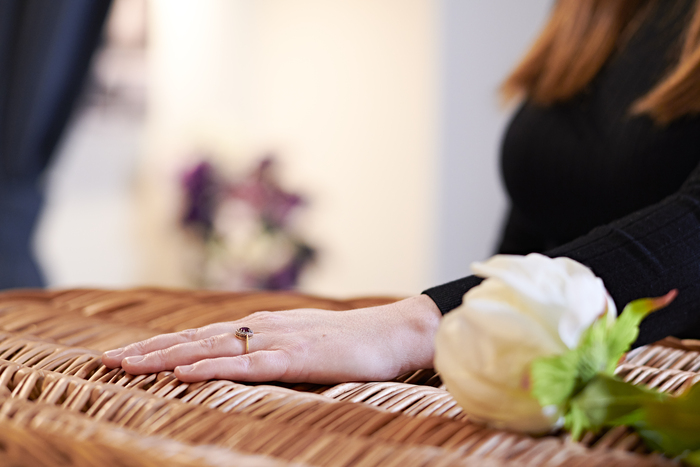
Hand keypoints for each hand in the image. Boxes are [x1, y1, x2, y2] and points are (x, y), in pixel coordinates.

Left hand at [101, 295, 441, 383]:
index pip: (202, 336)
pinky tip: (189, 372)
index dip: (163, 345)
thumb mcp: (301, 344)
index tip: (126, 355)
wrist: (393, 332)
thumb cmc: (349, 342)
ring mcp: (281, 341)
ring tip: (131, 364)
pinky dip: (216, 367)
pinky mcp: (300, 357)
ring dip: (170, 356)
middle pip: (197, 338)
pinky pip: (251, 364)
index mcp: (262, 327)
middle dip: (151, 350)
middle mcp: (263, 328)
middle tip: (108, 360)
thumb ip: (269, 349)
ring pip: (214, 348)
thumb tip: (237, 358)